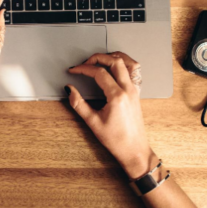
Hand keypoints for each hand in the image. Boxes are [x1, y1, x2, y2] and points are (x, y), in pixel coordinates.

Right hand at [65, 52, 153, 177]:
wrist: (134, 150)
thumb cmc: (117, 140)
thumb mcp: (93, 123)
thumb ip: (79, 104)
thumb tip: (70, 90)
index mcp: (117, 96)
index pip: (98, 73)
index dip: (83, 69)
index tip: (73, 70)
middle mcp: (128, 90)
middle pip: (114, 61)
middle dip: (97, 58)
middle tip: (85, 63)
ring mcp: (134, 90)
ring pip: (127, 62)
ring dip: (112, 57)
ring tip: (99, 60)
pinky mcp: (136, 93)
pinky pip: (134, 71)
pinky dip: (124, 63)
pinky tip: (115, 66)